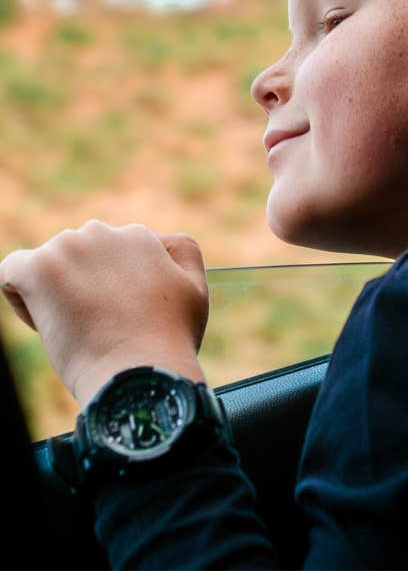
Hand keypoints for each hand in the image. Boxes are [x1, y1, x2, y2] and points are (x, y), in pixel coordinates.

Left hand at [0, 221, 208, 407]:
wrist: (140, 370)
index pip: (110, 257)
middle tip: (99, 325)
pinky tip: (48, 320)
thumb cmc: (169, 338)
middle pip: (77, 257)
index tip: (120, 317)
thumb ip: (181, 253)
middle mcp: (103, 232)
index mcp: (139, 236)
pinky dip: (24, 299)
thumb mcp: (195, 287)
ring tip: (78, 328)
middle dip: (82, 285)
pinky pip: (13, 274)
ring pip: (46, 267)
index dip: (113, 289)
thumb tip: (156, 240)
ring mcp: (68, 247)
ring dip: (55, 294)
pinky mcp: (38, 267)